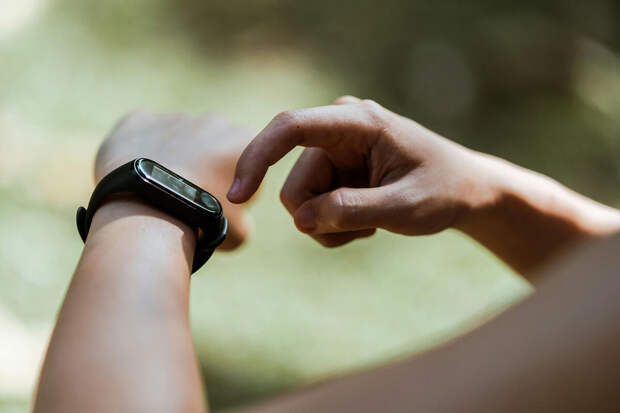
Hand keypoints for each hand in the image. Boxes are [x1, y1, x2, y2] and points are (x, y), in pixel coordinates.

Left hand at [96, 111, 254, 248]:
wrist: (149, 213)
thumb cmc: (201, 223)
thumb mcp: (240, 232)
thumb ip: (245, 218)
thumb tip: (235, 219)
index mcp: (245, 141)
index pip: (250, 162)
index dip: (240, 186)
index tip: (224, 205)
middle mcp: (215, 122)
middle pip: (214, 145)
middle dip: (207, 165)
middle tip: (192, 198)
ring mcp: (176, 118)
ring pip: (178, 137)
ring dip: (176, 157)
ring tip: (162, 190)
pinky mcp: (139, 120)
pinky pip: (142, 131)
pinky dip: (141, 149)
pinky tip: (139, 174)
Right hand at [227, 96, 489, 246]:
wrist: (465, 190)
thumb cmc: (443, 190)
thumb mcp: (406, 207)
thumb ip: (352, 211)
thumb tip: (301, 220)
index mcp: (356, 122)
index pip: (289, 128)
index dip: (256, 157)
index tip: (237, 195)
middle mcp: (337, 129)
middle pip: (295, 186)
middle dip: (322, 218)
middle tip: (365, 228)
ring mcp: (333, 151)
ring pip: (301, 203)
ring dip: (333, 225)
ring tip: (373, 223)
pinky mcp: (334, 170)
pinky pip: (313, 207)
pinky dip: (336, 224)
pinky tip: (368, 220)